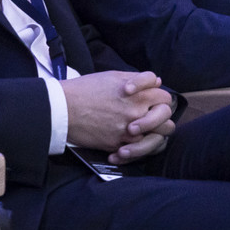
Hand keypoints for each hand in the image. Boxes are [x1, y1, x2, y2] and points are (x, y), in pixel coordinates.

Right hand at [61, 71, 175, 152]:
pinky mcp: (116, 144)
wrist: (62, 108)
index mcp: (139, 94)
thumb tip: (156, 82)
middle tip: (152, 120)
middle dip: (162, 120)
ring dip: (152, 137)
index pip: (165, 98)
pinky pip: (136, 152)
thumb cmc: (85, 89)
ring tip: (141, 134)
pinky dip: (134, 151)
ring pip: (156, 139)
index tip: (150, 100)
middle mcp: (137, 112)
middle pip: (166, 119)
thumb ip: (138, 79)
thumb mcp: (113, 76)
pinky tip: (125, 146)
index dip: (159, 99)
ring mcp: (128, 130)